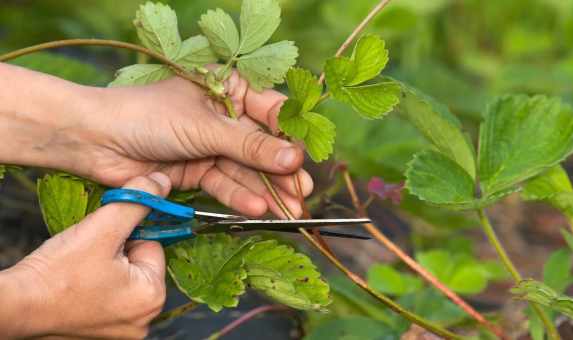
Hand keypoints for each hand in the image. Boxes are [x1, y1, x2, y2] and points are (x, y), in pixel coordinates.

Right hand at [0, 173, 170, 338]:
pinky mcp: (103, 329)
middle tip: (88, 255)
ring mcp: (124, 328)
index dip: (126, 235)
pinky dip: (95, 283)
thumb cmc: (57, 273)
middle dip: (117, 250)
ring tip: (80, 269)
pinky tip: (76, 283)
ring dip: (105, 265)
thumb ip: (136, 201)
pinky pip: (109, 292)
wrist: (17, 306)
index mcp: (152, 297)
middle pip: (139, 262)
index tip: (102, 241)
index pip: (153, 245)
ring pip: (123, 276)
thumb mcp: (103, 228)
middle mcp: (144, 318)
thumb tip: (162, 182)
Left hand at [78, 72, 310, 217]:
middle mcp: (223, 117)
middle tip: (302, 193)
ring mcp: (210, 146)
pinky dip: (239, 196)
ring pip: (245, 169)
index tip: (306, 158)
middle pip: (261, 146)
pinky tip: (257, 208)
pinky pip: (224, 184)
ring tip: (288, 209)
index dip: (289, 136)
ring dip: (265, 190)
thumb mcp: (206, 128)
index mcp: (228, 89)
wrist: (96, 141)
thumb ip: (250, 146)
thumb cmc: (149, 116)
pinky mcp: (197, 171)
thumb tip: (294, 159)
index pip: (270, 111)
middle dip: (281, 171)